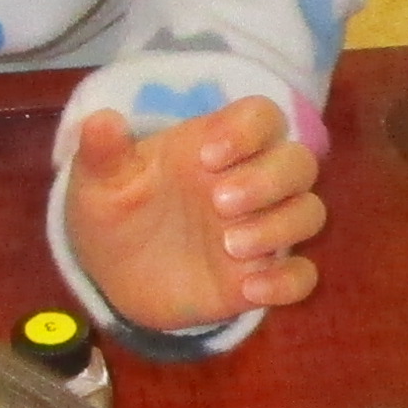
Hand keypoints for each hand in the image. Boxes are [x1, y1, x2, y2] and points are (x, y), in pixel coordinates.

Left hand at [63, 95, 325, 331]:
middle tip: (219, 203)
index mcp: (215, 145)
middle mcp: (249, 181)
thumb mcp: (98, 181)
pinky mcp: (263, 274)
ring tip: (229, 245)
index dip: (248, 131)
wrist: (112, 273)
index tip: (207, 157)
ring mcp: (261, 229)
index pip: (262, 117)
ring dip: (280, 227)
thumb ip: (102, 152)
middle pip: (299, 161)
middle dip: (269, 179)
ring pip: (309, 212)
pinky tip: (249, 290)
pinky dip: (288, 282)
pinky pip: (301, 275)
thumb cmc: (115, 210)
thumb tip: (100, 120)